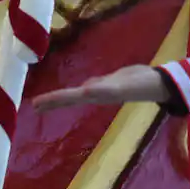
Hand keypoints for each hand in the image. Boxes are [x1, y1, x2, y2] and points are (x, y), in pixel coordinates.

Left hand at [32, 64, 166, 110]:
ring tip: (47, 101)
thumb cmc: (140, 84)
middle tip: (33, 106)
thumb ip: (104, 87)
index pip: (68, 97)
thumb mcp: (121, 84)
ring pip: (75, 95)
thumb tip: (84, 90)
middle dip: (52, 102)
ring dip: (61, 98)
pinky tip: (75, 91)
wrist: (155, 83)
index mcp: (95, 94)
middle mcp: (94, 94)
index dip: (53, 100)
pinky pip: (87, 87)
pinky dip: (77, 90)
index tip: (35, 104)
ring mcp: (100, 90)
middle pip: (68, 98)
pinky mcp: (107, 83)